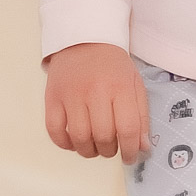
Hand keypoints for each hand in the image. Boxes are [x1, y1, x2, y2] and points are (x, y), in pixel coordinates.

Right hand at [44, 42, 150, 163]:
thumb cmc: (112, 64)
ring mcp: (71, 95)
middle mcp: (95, 92)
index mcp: (120, 87)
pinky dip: (65, 143)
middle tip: (111, 148)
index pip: (128, 129)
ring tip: (94, 147)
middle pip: (103, 136)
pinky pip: (55, 131)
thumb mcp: (135, 84)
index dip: (130, 150)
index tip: (130, 157)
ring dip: (89, 151)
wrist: (84, 39)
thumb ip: (141, 116)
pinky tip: (74, 141)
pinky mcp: (52, 98)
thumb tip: (142, 147)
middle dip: (110, 151)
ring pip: (79, 138)